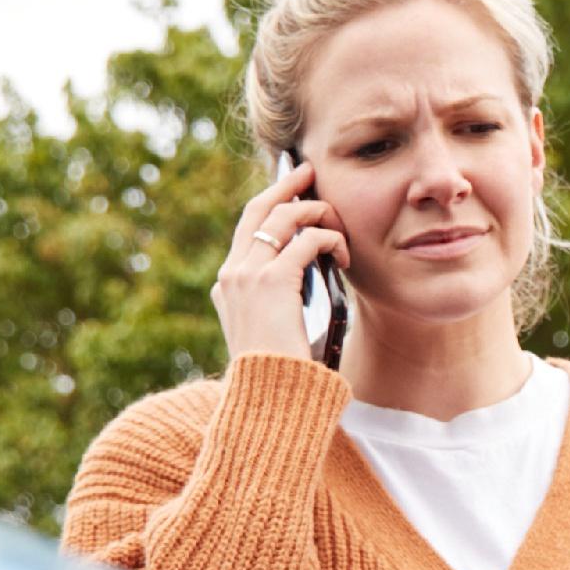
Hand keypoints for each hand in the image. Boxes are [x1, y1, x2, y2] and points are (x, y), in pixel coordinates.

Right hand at [213, 162, 346, 363]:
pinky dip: (329, 239)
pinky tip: (342, 254)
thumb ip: (280, 298)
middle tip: (310, 171)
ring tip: (337, 222)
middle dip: (285, 184)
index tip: (293, 188)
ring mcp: (246, 276)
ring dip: (316, 212)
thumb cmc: (280, 371)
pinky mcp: (271, 282)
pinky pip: (305, 241)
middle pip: (257, 209)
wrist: (270, 397)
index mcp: (227, 284)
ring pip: (282, 217)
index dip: (270, 202)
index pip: (246, 228)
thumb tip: (310, 269)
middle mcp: (231, 274)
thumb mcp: (274, 328)